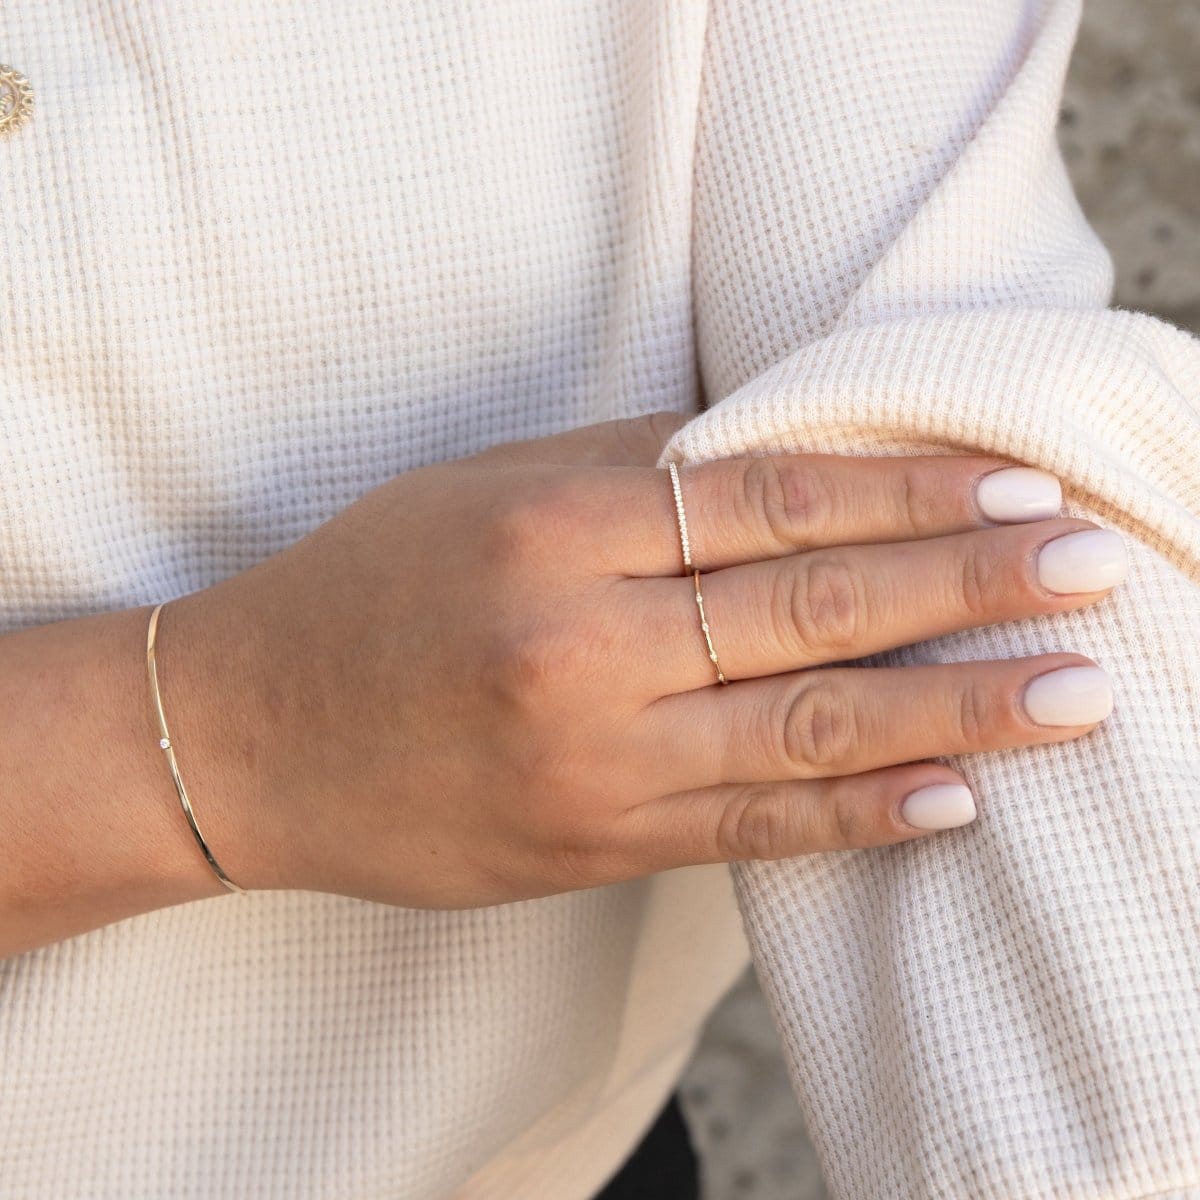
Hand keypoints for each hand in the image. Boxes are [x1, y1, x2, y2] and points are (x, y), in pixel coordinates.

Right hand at [167, 412, 1124, 906]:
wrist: (248, 736)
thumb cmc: (365, 588)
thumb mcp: (484, 487)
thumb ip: (633, 470)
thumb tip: (781, 450)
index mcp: (555, 531)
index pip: (775, 504)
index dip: (909, 497)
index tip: (1018, 491)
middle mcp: (581, 647)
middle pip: (814, 611)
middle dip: (969, 590)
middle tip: (1090, 572)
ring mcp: (589, 762)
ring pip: (805, 732)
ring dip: (955, 711)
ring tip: (1070, 693)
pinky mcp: (587, 846)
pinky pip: (748, 833)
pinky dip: (857, 818)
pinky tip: (955, 799)